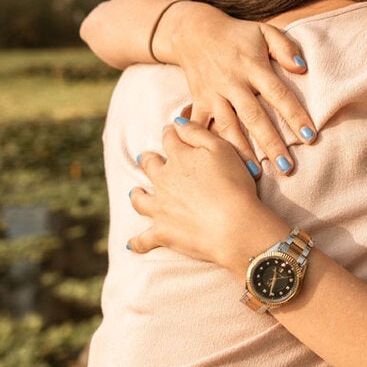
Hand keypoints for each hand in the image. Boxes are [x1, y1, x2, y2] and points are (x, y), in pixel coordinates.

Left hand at [128, 121, 288, 270]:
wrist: (234, 225)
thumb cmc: (233, 184)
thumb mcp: (222, 148)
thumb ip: (197, 133)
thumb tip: (177, 122)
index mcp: (179, 158)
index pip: (170, 139)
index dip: (171, 133)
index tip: (171, 130)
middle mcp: (164, 181)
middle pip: (150, 166)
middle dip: (149, 160)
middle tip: (147, 158)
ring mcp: (160, 208)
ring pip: (140, 199)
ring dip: (138, 194)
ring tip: (136, 193)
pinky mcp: (162, 233)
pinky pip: (143, 240)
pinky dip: (137, 242)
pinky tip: (132, 245)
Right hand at [158, 1, 317, 173]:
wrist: (193, 32)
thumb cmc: (238, 35)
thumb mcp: (264, 31)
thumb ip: (284, 47)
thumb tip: (302, 67)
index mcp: (252, 66)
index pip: (278, 94)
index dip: (294, 115)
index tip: (310, 137)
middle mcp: (232, 83)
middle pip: (254, 117)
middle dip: (271, 143)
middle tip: (287, 167)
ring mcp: (213, 94)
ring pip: (228, 127)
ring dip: (242, 151)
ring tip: (256, 174)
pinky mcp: (198, 102)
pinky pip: (202, 127)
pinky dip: (209, 146)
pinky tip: (219, 165)